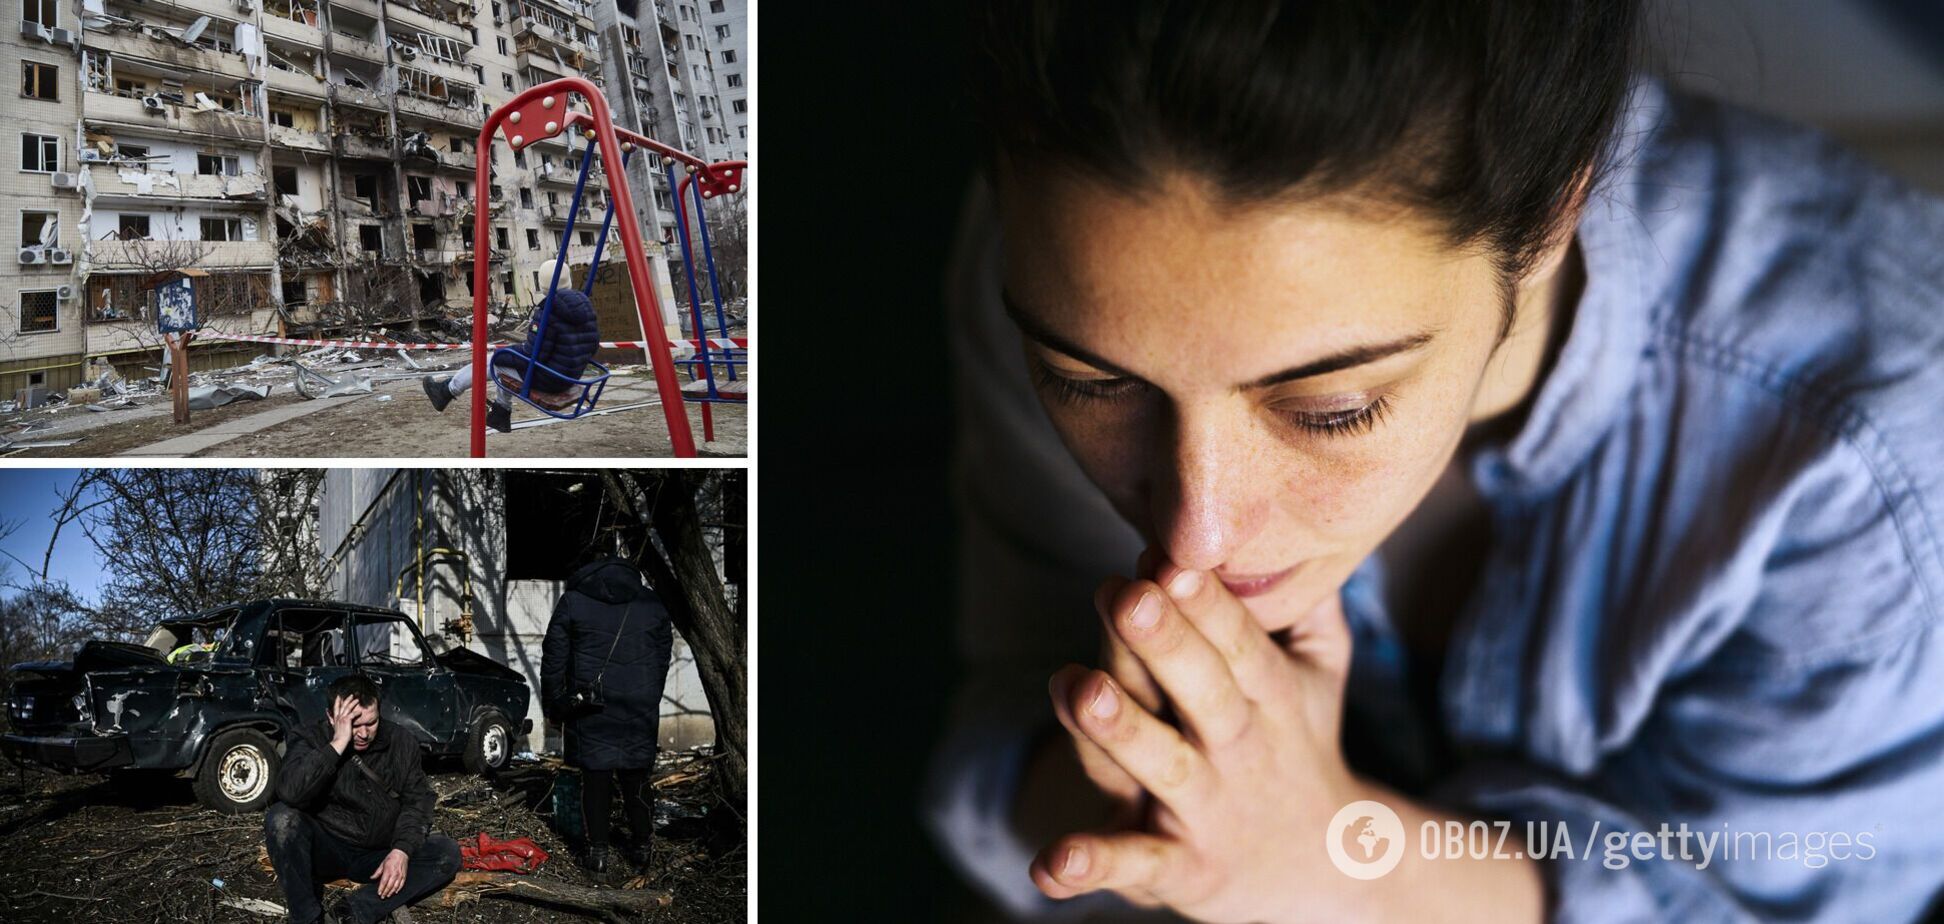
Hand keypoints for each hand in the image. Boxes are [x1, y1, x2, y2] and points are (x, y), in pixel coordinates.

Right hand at [327, 695, 354, 753]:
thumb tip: (332, 718)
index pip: (336, 708)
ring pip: (347, 708)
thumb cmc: (339, 736)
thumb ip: (333, 721)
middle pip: (342, 705)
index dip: (337, 701)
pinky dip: (356, 712)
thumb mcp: (335, 727)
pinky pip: (352, 714)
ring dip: (353, 703)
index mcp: (336, 719)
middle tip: (351, 695)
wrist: (339, 741)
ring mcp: (342, 719)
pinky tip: (360, 712)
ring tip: (357, 699)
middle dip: (347, 699)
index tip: (339, 696)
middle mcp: (338, 717)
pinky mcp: (346, 721)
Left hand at [372, 848, 408, 898]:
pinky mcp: (404, 875)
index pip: (384, 882)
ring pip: (396, 886)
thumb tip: (372, 878)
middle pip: (389, 886)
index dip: (381, 888)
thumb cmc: (391, 858)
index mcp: (388, 871)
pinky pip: (402, 884)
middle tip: (382, 897)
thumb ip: (377, 872)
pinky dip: (399, 888)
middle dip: (385, 892)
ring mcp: (400, 875)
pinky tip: (396, 892)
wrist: (401, 853)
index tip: (379, 893)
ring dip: (391, 892)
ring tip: (388, 895)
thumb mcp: (382, 864)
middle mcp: (394, 874)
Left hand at [1033, 551, 1362, 921]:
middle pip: (1202, 694)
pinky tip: (1048, 864)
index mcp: (1270, 699)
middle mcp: (1238, 751)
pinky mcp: (1178, 869)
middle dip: (1165, 645)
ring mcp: (1206, 810)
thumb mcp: (1321, 673)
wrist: (1321, 871)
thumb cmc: (1297, 742)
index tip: (1169, 556)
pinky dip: (1094, 866)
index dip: (1206, 602)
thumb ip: (1309, 603)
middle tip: (1125, 595)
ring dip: (1120, 732)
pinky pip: (1134, 864)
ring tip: (1076, 687)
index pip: (1238, 644)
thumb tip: (1302, 517)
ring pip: (1161, 766)